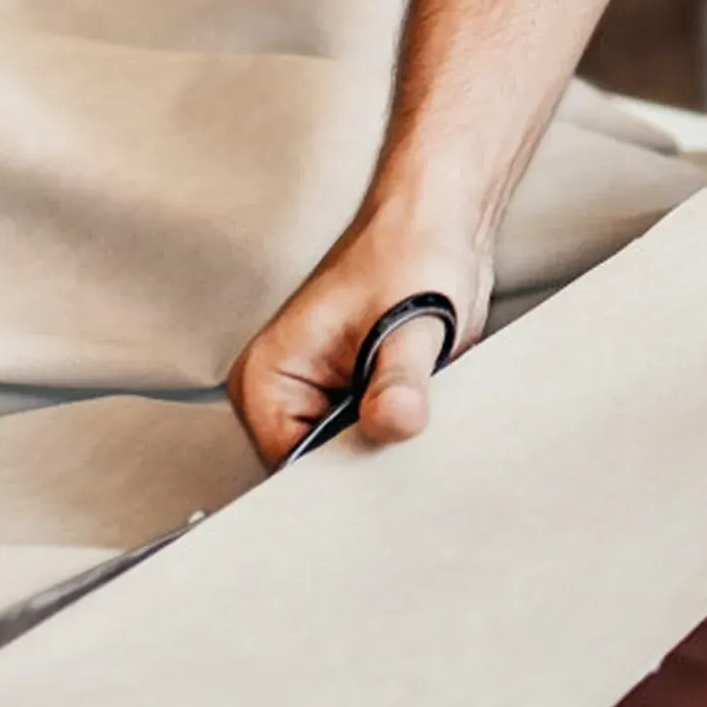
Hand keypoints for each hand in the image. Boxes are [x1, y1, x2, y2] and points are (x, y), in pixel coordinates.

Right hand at [226, 202, 490, 463]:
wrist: (439, 226)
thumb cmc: (412, 254)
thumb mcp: (409, 324)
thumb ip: (398, 379)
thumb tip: (392, 421)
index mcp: (267, 379)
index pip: (289, 473)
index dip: (341, 480)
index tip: (385, 470)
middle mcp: (281, 395)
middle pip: (317, 474)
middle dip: (367, 464)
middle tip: (408, 432)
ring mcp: (314, 399)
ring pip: (348, 461)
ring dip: (386, 447)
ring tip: (416, 408)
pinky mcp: (349, 400)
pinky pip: (370, 440)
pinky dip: (397, 432)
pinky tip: (422, 407)